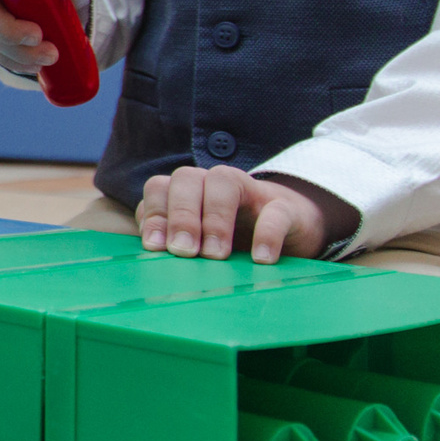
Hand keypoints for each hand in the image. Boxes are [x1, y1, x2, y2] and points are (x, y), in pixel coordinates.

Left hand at [138, 165, 350, 263]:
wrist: (290, 227)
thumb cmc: (232, 237)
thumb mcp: (199, 241)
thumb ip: (171, 242)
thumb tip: (149, 262)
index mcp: (187, 191)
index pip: (159, 187)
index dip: (154, 214)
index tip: (155, 248)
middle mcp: (213, 183)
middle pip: (186, 178)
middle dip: (181, 215)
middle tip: (183, 252)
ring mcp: (250, 191)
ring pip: (225, 181)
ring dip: (216, 219)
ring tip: (215, 256)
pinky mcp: (285, 207)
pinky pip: (275, 211)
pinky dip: (267, 234)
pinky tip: (260, 259)